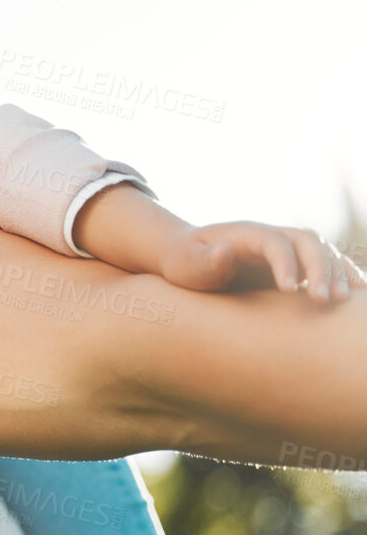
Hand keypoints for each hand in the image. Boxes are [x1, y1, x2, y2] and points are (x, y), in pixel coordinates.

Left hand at [160, 222, 365, 302]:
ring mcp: (288, 248)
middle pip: (308, 241)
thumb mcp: (185, 264)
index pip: (275, 241)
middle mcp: (272, 236)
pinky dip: (344, 275)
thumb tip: (225, 252)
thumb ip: (203, 261)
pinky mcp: (296, 264)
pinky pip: (328, 263)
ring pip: (323, 251)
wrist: (190, 258)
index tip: (290, 291)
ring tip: (342, 301)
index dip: (287, 263)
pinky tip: (357, 295)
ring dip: (337, 273)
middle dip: (321, 268)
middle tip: (323, 301)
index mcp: (247, 233)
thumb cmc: (185, 264)